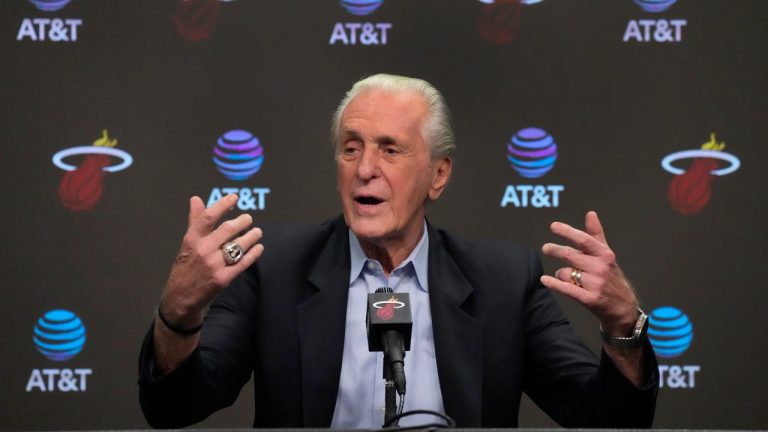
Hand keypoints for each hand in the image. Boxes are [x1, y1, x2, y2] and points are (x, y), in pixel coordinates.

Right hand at [159, 194, 263, 327]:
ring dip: (252, 236)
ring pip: (239, 245)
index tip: (234, 197)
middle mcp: (203, 250)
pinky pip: (243, 262)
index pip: (208, 216)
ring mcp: (213, 265)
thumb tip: (196, 199)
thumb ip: (195, 221)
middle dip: (243, 221)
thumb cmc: (186, 266)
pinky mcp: (223, 279)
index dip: (223, 204)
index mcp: (192, 239)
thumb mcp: (187, 243)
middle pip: (228, 229)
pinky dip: (254, 253)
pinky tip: (258, 247)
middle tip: (249, 219)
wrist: (180, 297)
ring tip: (257, 232)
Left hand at [540, 211, 638, 335]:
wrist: (623, 307)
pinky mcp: (589, 299)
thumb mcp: (607, 255)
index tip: (553, 226)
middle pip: (570, 255)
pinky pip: (566, 289)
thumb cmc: (612, 278)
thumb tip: (590, 213)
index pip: (584, 240)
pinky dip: (554, 284)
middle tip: (546, 248)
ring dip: (560, 273)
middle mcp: (600, 268)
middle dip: (555, 250)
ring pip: (566, 272)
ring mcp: (595, 284)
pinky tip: (544, 280)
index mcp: (605, 255)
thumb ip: (596, 235)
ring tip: (563, 275)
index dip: (567, 232)